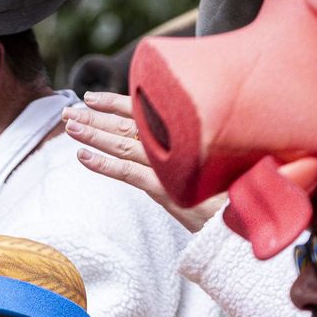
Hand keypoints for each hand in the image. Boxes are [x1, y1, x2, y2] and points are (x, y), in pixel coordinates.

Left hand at [64, 92, 228, 233]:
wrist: (247, 219)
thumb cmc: (229, 194)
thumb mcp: (205, 169)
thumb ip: (186, 156)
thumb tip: (167, 149)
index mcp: (182, 138)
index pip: (143, 115)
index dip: (115, 104)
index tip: (91, 98)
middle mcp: (174, 147)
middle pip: (127, 126)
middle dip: (95, 117)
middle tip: (69, 111)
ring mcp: (169, 166)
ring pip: (123, 144)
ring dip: (94, 134)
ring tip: (69, 126)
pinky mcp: (167, 189)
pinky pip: (129, 173)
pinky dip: (104, 164)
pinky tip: (83, 157)